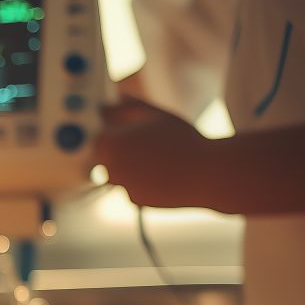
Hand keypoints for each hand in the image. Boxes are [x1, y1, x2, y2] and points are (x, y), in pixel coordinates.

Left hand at [96, 96, 217, 208]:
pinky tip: (165, 172)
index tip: (126, 130)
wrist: (207, 173)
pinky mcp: (135, 200)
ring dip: (133, 165)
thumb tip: (109, 104)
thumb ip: (127, 107)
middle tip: (148, 143)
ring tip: (160, 156)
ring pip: (121, 172)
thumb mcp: (154, 114)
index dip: (112, 131)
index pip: (97, 136)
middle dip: (122, 149)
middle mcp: (109, 167)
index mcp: (109, 143)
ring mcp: (121, 186)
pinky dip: (144, 181)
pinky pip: (133, 187)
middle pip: (106, 157)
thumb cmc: (182, 139)